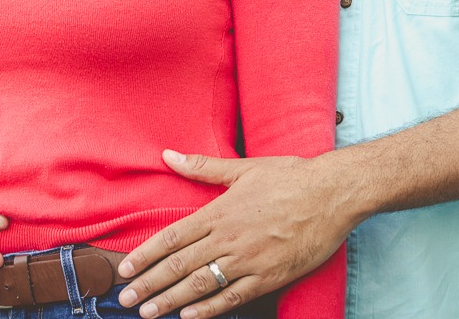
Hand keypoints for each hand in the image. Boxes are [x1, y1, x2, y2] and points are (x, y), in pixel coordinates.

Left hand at [117, 149, 353, 318]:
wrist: (333, 193)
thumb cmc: (289, 177)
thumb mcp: (243, 168)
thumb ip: (202, 167)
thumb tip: (167, 155)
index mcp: (219, 211)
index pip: (172, 237)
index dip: (145, 255)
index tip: (124, 269)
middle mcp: (229, 238)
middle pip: (180, 265)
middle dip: (149, 283)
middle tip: (125, 298)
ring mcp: (250, 260)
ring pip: (202, 284)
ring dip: (172, 300)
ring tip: (148, 312)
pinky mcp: (270, 276)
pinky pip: (234, 297)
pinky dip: (210, 309)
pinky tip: (190, 317)